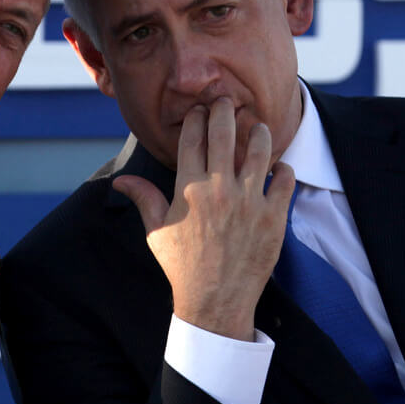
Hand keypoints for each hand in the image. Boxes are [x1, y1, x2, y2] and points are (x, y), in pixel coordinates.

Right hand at [114, 98, 292, 339]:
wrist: (215, 302)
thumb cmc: (182, 267)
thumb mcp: (157, 232)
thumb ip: (143, 200)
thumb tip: (119, 182)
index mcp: (188, 189)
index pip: (192, 139)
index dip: (196, 118)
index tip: (200, 110)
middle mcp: (219, 189)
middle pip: (224, 134)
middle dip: (225, 110)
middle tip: (227, 102)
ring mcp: (249, 202)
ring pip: (260, 151)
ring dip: (259, 133)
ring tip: (258, 127)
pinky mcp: (274, 217)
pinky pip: (285, 181)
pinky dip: (283, 169)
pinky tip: (279, 167)